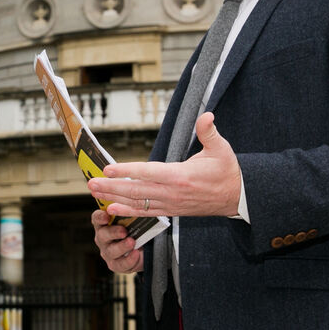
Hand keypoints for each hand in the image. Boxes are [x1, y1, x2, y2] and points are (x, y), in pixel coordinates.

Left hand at [87, 112, 242, 217]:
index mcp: (181, 176)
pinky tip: (111, 209)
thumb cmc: (228, 171)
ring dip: (114, 198)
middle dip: (111, 186)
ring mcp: (170, 204)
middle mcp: (172, 193)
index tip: (108, 168)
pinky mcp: (171, 211)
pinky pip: (145, 213)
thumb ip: (209, 132)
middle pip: (136, 190)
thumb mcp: (222, 148)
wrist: (238, 198)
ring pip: (137, 202)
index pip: (148, 173)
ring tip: (94, 193)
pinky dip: (127, 211)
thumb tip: (207, 116)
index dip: (127, 171)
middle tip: (90, 183)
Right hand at [92, 209, 143, 273]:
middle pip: (102, 235)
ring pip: (111, 251)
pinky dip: (129, 259)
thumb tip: (135, 207)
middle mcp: (102, 238)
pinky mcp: (115, 265)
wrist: (142, 250)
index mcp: (104, 224)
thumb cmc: (134, 230)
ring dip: (122, 246)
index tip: (106, 216)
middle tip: (124, 231)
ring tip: (132, 242)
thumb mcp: (132, 220)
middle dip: (113, 232)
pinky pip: (120, 264)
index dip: (100, 217)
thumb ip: (130, 214)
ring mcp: (107, 252)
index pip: (97, 218)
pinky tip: (136, 254)